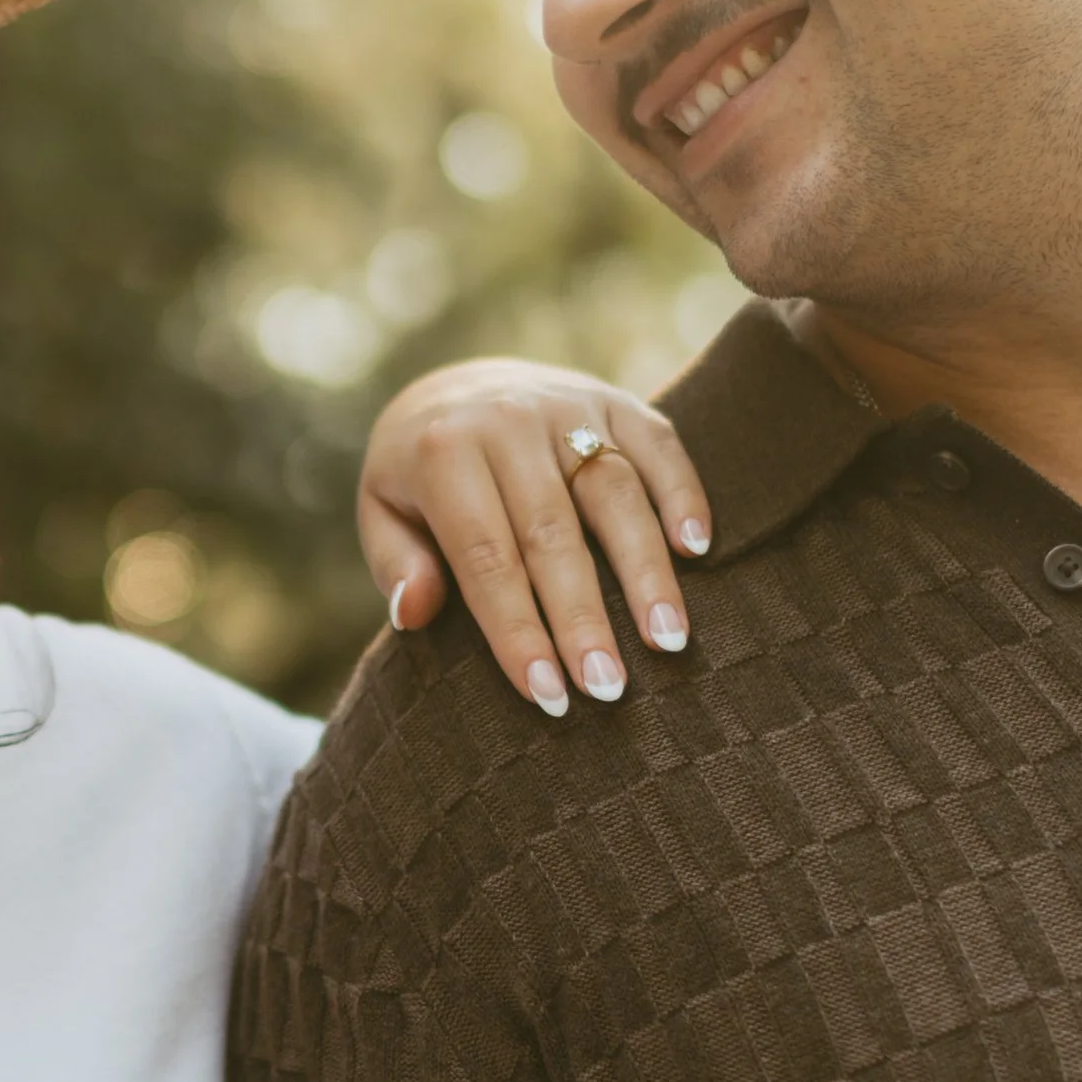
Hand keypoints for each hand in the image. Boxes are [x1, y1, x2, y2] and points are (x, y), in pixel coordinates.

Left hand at [357, 358, 711, 714]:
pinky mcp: (616, 400)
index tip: (546, 695)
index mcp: (443, 453)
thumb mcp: (383, 510)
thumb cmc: (422, 476)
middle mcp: (508, 420)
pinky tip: (698, 549)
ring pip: (614, 492)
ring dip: (645, 570)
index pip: (485, 556)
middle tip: (609, 687)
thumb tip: (414, 613)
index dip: (516, 630)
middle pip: (553, 533)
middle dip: (582, 617)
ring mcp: (567, 405)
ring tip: (668, 640)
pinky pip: (659, 445)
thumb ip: (397, 564)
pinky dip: (683, 493)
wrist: (459, 386)